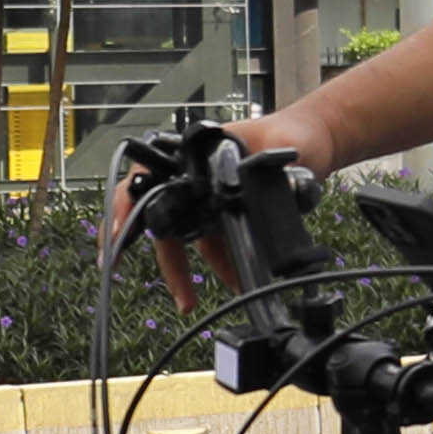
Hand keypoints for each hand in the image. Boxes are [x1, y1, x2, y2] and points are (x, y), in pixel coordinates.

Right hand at [110, 109, 328, 306]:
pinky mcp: (225, 215)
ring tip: (188, 301)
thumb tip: (277, 195)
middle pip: (161, 216)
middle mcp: (196, 176)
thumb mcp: (288, 145)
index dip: (125, 202)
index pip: (148, 174)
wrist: (316, 140)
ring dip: (184, 271)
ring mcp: (209, 197)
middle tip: (143, 280)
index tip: (116, 231)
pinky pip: (214, 245)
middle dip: (156, 254)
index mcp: (197, 153)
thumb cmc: (295, 132)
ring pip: (185, 238)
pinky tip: (235, 283)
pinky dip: (221, 267)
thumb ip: (280, 169)